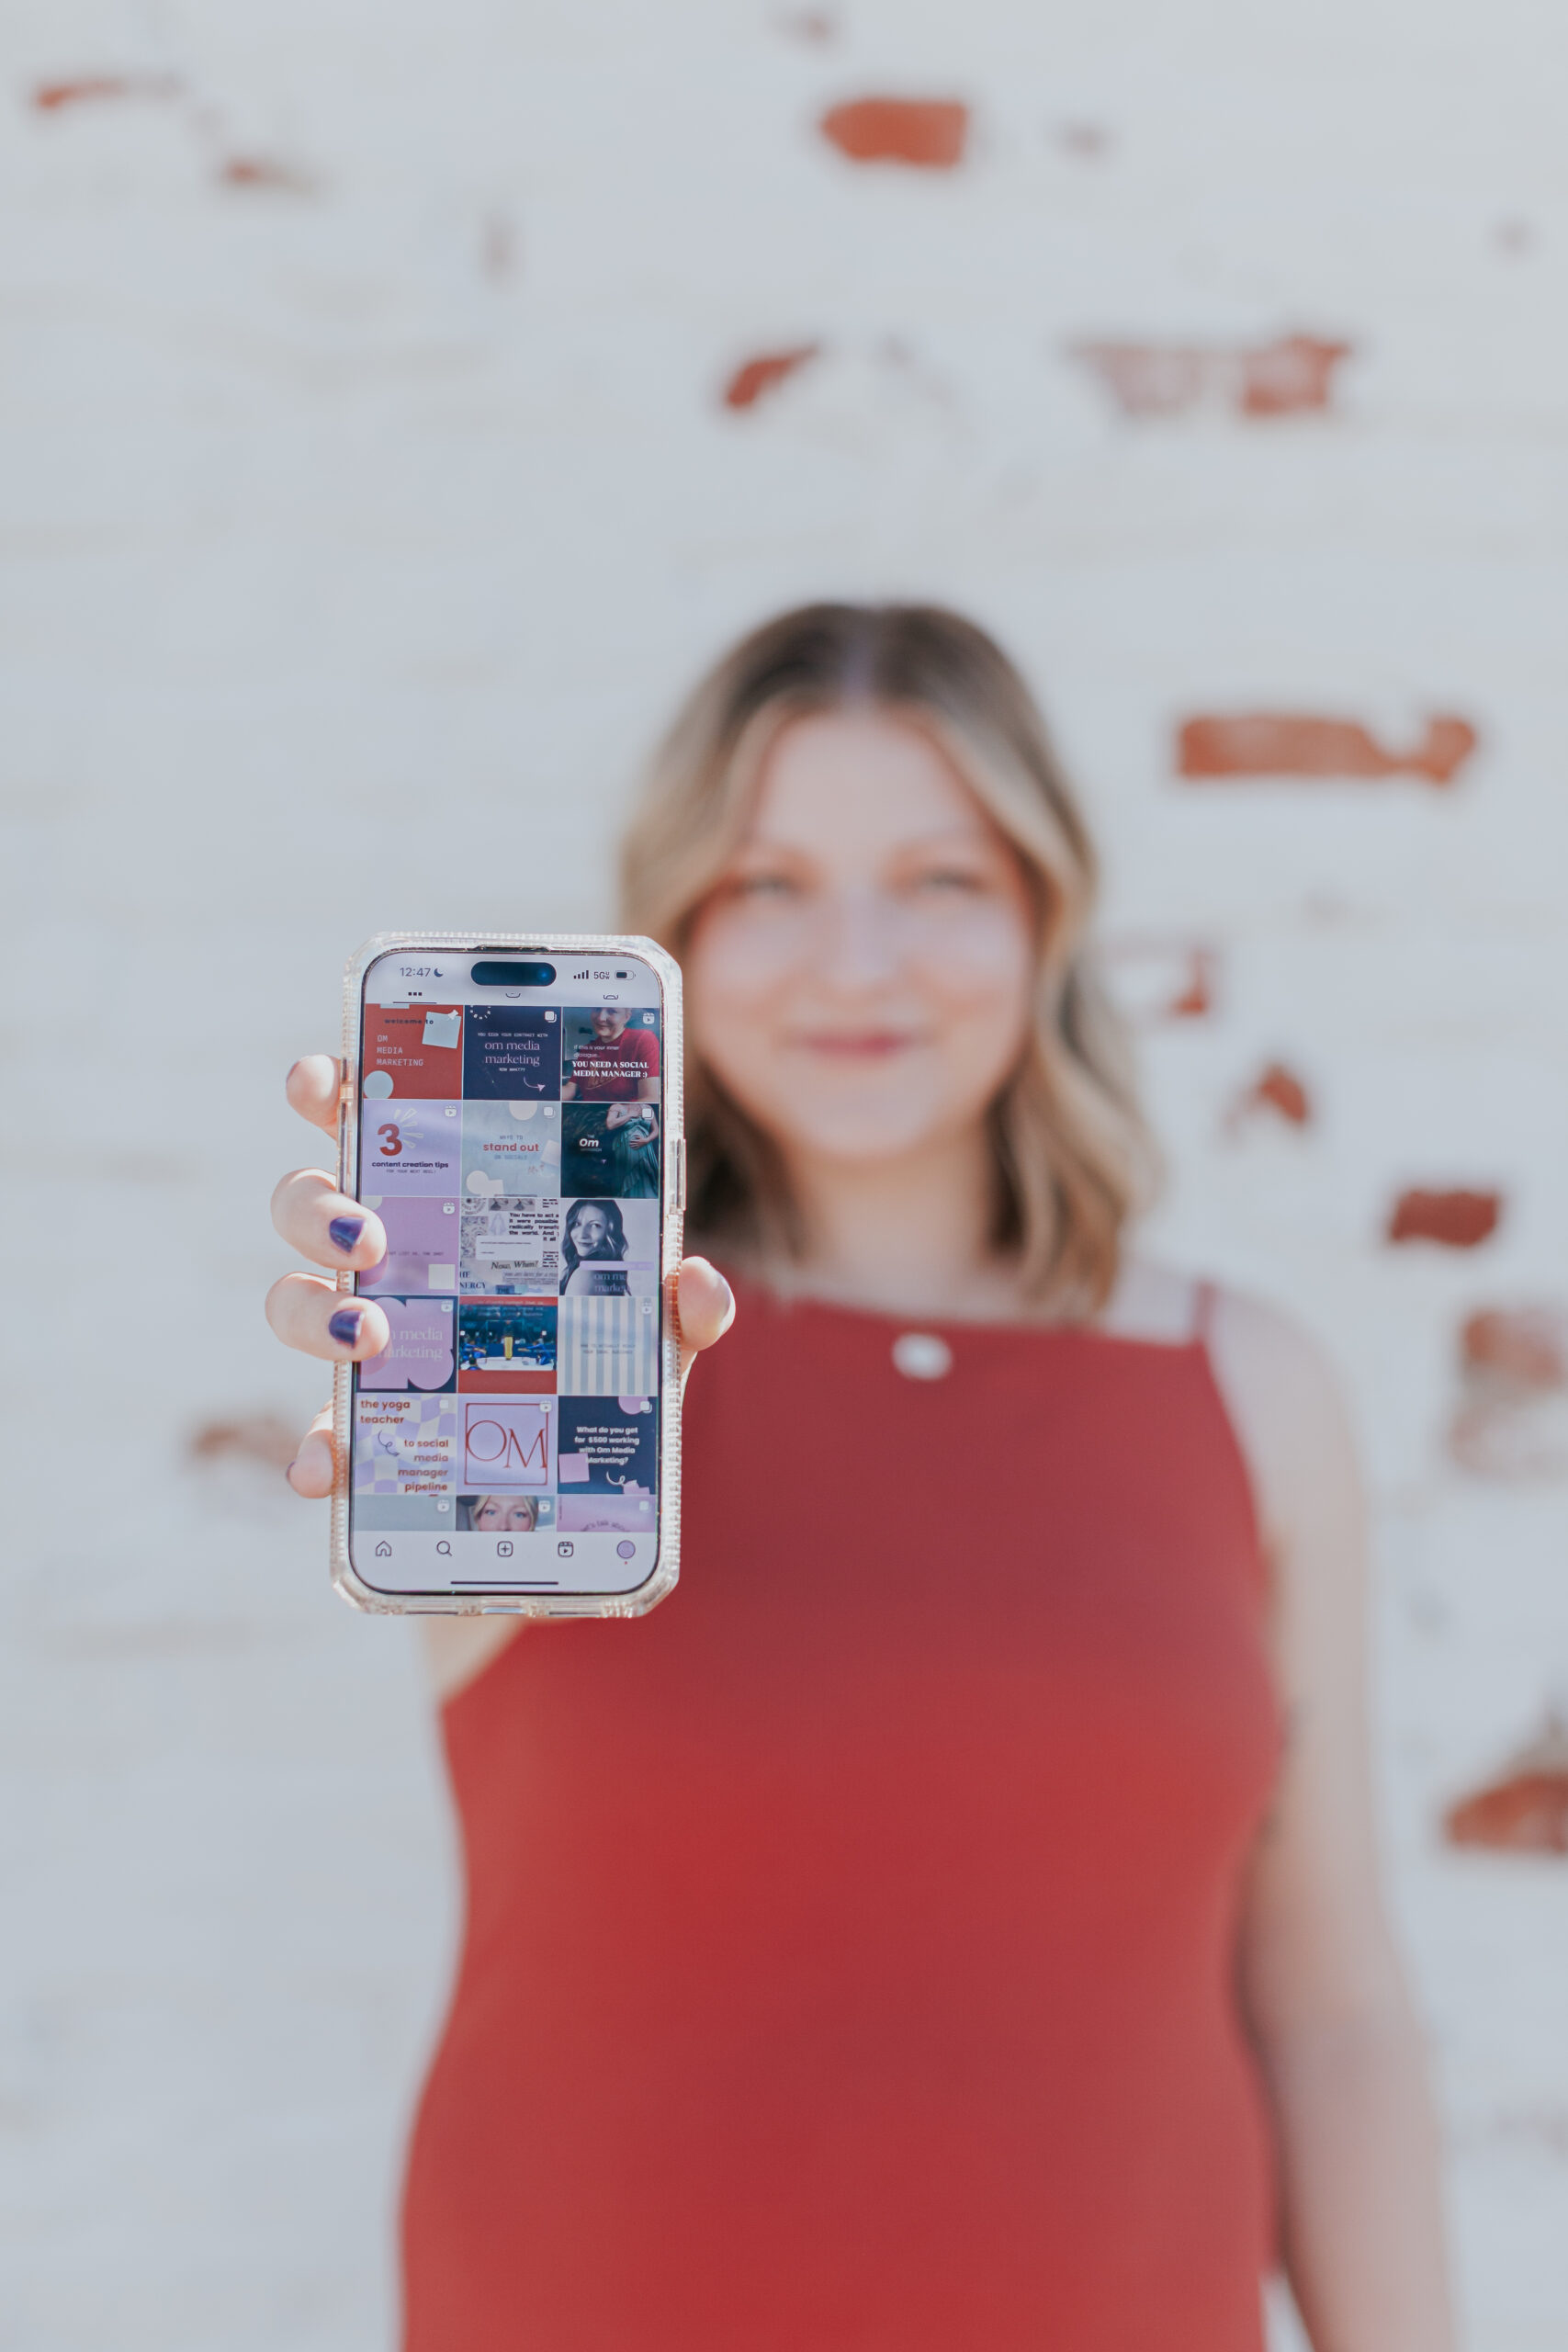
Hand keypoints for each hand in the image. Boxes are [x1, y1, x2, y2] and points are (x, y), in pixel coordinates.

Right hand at [269, 1054, 734, 1497]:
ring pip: (289, 1301)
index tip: (322, 1082)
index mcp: (445, 1202)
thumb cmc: (601, 1363)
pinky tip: (325, 1465)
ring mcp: (362, 1342)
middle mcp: (386, 1260)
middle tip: (370, 1236)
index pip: (371, 1121)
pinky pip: (319, 1436)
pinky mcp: (363, 1433)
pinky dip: (314, 1450)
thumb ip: (681, 1302)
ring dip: (310, 1312)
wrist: (581, 1483)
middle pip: (307, 1203)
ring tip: (368, 1336)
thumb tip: (697, 1283)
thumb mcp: (650, 1326)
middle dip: (318, 1208)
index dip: (330, 1089)